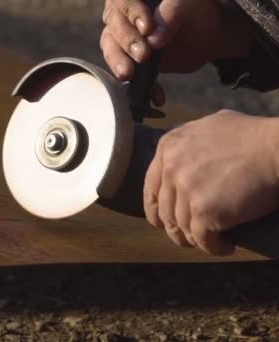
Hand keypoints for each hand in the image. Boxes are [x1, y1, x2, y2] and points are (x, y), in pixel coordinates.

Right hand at [100, 0, 253, 104]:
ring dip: (119, 63)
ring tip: (128, 75)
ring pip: (110, 48)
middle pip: (114, 26)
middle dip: (127, 42)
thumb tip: (155, 38)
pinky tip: (156, 95)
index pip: (123, 1)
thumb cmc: (196, 11)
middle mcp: (121, 15)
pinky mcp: (127, 60)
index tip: (148, 28)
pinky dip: (140, 86)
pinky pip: (125, 72)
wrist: (205, 35)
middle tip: (143, 55)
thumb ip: (173, 13)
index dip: (132, 13)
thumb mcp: (190, 5)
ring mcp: (121, 38)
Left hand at [143, 110, 278, 254]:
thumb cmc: (253, 136)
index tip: (166, 222)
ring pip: (181, 228)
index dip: (157, 209)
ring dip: (196, 239)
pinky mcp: (203, 211)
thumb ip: (189, 143)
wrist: (278, 148)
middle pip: (165, 211)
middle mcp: (170, 168)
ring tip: (212, 242)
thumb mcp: (209, 127)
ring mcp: (185, 190)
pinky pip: (202, 239)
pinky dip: (214, 247)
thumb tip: (179, 156)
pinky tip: (225, 247)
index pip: (150, 188)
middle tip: (191, 237)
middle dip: (176, 228)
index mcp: (168, 147)